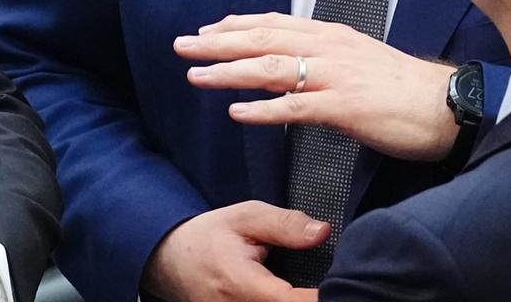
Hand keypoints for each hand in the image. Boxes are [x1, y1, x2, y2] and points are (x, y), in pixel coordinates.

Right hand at [141, 201, 326, 301]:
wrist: (168, 261)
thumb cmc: (207, 237)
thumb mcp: (245, 217)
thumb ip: (285, 225)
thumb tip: (323, 232)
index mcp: (244, 284)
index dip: (324, 298)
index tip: (342, 285)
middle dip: (318, 299)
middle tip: (335, 284)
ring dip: (299, 300)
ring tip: (318, 289)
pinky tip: (298, 293)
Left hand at [176, 13, 461, 161]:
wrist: (449, 106)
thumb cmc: (405, 91)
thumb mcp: (359, 62)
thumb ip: (325, 60)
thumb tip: (296, 66)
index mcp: (332, 37)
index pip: (275, 24)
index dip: (237, 26)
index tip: (207, 30)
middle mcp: (329, 49)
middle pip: (263, 39)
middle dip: (218, 42)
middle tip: (182, 45)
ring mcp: (336, 76)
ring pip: (272, 67)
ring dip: (229, 71)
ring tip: (196, 75)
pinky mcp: (345, 106)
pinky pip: (296, 106)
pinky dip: (264, 109)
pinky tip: (237, 112)